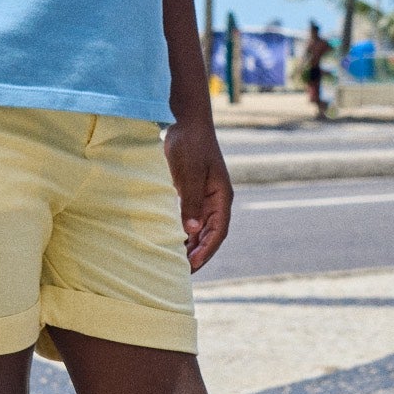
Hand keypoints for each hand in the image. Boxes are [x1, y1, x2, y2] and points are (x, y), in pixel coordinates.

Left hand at [164, 118, 232, 271]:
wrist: (185, 122)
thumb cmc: (189, 144)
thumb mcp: (189, 173)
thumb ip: (190, 201)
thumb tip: (190, 231)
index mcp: (222, 196)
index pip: (218, 231)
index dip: (207, 250)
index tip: (192, 265)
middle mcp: (216, 200)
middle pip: (210, 234)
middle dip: (198, 253)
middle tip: (181, 271)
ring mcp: (204, 197)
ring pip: (200, 228)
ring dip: (191, 245)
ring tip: (176, 261)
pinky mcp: (192, 193)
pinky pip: (190, 218)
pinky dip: (183, 232)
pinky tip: (172, 241)